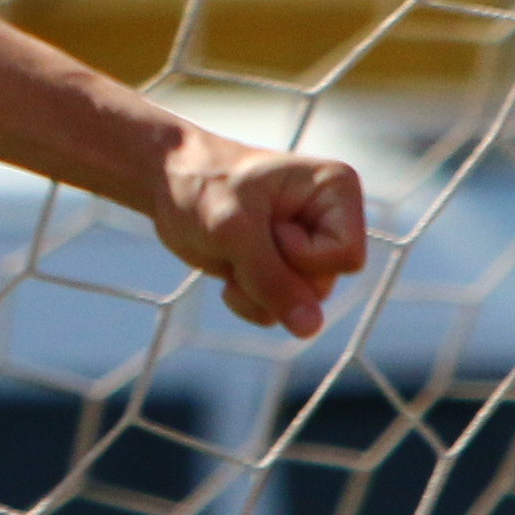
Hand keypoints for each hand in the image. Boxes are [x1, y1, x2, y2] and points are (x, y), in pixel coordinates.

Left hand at [151, 132, 367, 335]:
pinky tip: (230, 271)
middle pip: (324, 285)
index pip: (347, 257)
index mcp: (337, 189)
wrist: (168, 185)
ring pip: (303, 307)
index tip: (269, 226)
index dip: (303, 256)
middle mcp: (332, 220)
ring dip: (257, 292)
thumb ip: (274, 281)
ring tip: (233, 254)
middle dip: (274, 274)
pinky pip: (281, 314)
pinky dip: (249, 301)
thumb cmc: (203, 187)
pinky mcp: (286, 272)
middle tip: (242, 239)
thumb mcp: (235, 231)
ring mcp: (310, 249)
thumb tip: (310, 329)